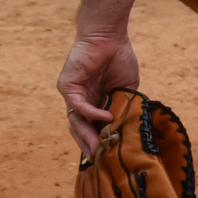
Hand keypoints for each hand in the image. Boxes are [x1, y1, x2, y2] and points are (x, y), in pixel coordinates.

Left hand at [58, 30, 138, 157]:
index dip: (98, 140)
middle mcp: (79, 100)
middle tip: (98, 160)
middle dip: (89, 144)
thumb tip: (130, 124)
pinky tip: (106, 118)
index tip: (108, 156)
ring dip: (87, 135)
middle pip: (79, 129)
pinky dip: (92, 113)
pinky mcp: (67, 86)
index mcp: (93, 101)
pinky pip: (78, 105)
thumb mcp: (127, 87)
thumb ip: (126, 104)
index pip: (91, 126)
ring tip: (99, 147)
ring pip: (75, 121)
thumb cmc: (119, 58)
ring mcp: (72, 94)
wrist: (109, 37)